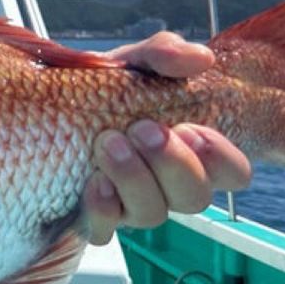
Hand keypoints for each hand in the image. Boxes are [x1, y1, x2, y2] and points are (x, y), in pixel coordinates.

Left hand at [82, 31, 252, 245]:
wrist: (50, 107)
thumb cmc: (109, 87)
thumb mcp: (133, 62)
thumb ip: (164, 52)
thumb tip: (198, 58)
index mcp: (191, 149)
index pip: (234, 173)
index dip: (220, 158)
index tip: (189, 127)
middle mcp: (168, 184)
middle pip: (196, 198)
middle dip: (172, 164)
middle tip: (141, 128)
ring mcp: (133, 204)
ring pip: (153, 215)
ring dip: (134, 179)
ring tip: (107, 142)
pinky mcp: (96, 216)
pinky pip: (106, 231)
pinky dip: (102, 210)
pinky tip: (92, 182)